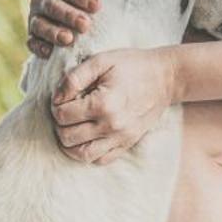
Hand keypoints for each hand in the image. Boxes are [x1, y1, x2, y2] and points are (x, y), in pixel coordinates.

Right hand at [27, 0, 101, 57]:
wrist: (75, 9)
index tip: (97, 4)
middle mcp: (39, 0)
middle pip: (52, 7)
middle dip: (69, 16)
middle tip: (86, 25)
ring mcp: (34, 19)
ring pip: (41, 26)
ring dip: (54, 33)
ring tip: (68, 39)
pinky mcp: (33, 37)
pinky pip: (32, 43)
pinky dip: (39, 48)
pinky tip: (50, 53)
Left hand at [51, 47, 181, 164]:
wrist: (165, 77)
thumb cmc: (131, 65)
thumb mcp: (101, 61)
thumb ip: (74, 78)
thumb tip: (56, 98)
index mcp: (103, 103)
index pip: (62, 115)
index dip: (55, 106)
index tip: (62, 98)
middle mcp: (111, 126)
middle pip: (67, 137)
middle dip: (60, 124)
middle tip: (66, 111)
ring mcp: (120, 138)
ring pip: (81, 155)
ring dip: (69, 143)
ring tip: (71, 128)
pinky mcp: (127, 144)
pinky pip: (100, 160)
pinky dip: (87, 153)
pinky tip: (86, 138)